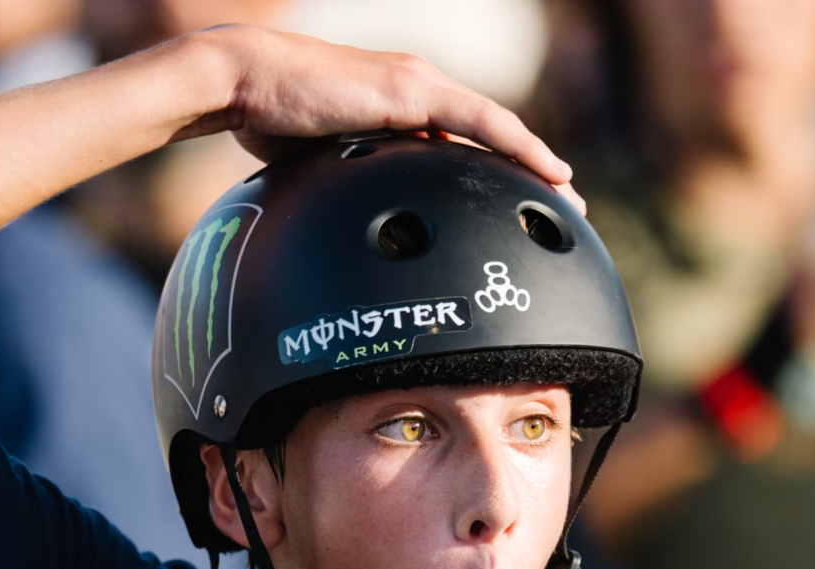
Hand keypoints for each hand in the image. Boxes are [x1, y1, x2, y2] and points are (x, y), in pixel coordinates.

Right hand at [177, 27, 584, 213]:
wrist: (244, 82)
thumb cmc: (267, 122)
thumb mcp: (320, 166)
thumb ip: (347, 189)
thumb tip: (348, 240)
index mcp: (397, 106)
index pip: (460, 141)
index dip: (495, 171)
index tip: (516, 206)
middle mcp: (417, 90)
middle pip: (489, 135)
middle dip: (530, 171)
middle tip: (563, 209)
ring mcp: (418, 85)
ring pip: (497, 127)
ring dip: (537, 162)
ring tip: (570, 198)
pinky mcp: (414, 90)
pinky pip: (484, 121)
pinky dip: (522, 146)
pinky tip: (552, 171)